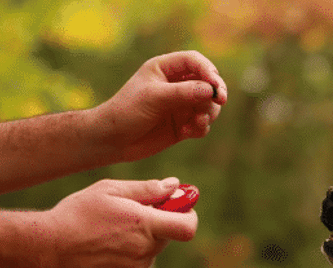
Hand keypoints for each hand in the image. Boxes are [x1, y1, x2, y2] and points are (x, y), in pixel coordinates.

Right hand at [41, 178, 197, 267]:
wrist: (45, 249)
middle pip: (166, 238)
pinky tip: (102, 251)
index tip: (182, 208)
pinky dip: (126, 259)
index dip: (189, 216)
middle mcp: (144, 252)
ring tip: (107, 235)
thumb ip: (147, 189)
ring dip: (139, 243)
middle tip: (131, 216)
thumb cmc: (76, 214)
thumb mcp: (110, 191)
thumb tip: (176, 185)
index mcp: (144, 225)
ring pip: (149, 254)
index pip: (187, 227)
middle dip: (157, 226)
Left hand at [94, 51, 227, 163]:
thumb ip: (184, 92)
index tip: (215, 87)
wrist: (113, 140)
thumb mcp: (155, 97)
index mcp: (165, 69)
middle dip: (215, 93)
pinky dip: (200, 127)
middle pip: (207, 83)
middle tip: (220, 101)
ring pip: (209, 105)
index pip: (195, 62)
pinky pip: (202, 124)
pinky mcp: (183, 125)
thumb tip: (211, 91)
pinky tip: (186, 132)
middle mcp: (176, 85)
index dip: (209, 71)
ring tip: (197, 122)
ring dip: (208, 113)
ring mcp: (181, 106)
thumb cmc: (127, 111)